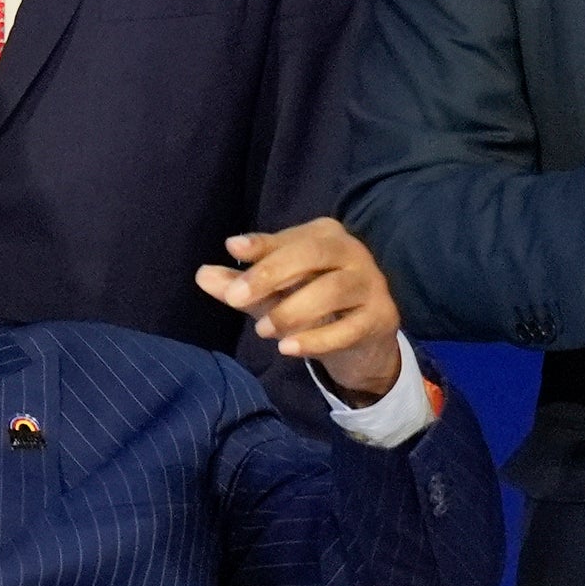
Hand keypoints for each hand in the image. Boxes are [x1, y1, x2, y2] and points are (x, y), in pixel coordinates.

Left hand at [196, 218, 408, 401]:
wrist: (362, 343)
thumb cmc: (312, 307)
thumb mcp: (272, 295)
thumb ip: (240, 285)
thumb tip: (203, 275)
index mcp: (326, 236)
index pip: (292, 238)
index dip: (262, 246)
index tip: (232, 250)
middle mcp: (352, 252)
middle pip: (315, 253)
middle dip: (273, 273)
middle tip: (236, 297)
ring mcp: (372, 284)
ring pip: (334, 290)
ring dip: (293, 310)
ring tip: (262, 331)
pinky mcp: (381, 318)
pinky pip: (350, 328)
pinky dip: (317, 340)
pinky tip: (288, 349)